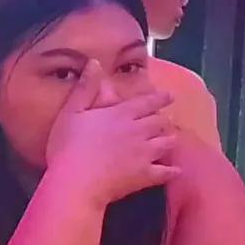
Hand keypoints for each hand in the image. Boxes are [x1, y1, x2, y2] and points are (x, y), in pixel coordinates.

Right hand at [46, 60, 178, 204]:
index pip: (147, 102)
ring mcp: (144, 154)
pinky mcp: (144, 176)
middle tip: (168, 118)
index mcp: (121, 114)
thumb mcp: (71, 112)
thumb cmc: (68, 145)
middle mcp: (138, 130)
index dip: (160, 98)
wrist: (76, 181)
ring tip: (171, 139)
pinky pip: (165, 172)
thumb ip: (85, 88)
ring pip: (166, 143)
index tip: (170, 96)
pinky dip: (172, 171)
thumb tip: (95, 62)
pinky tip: (176, 171)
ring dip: (170, 139)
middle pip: (160, 121)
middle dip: (164, 119)